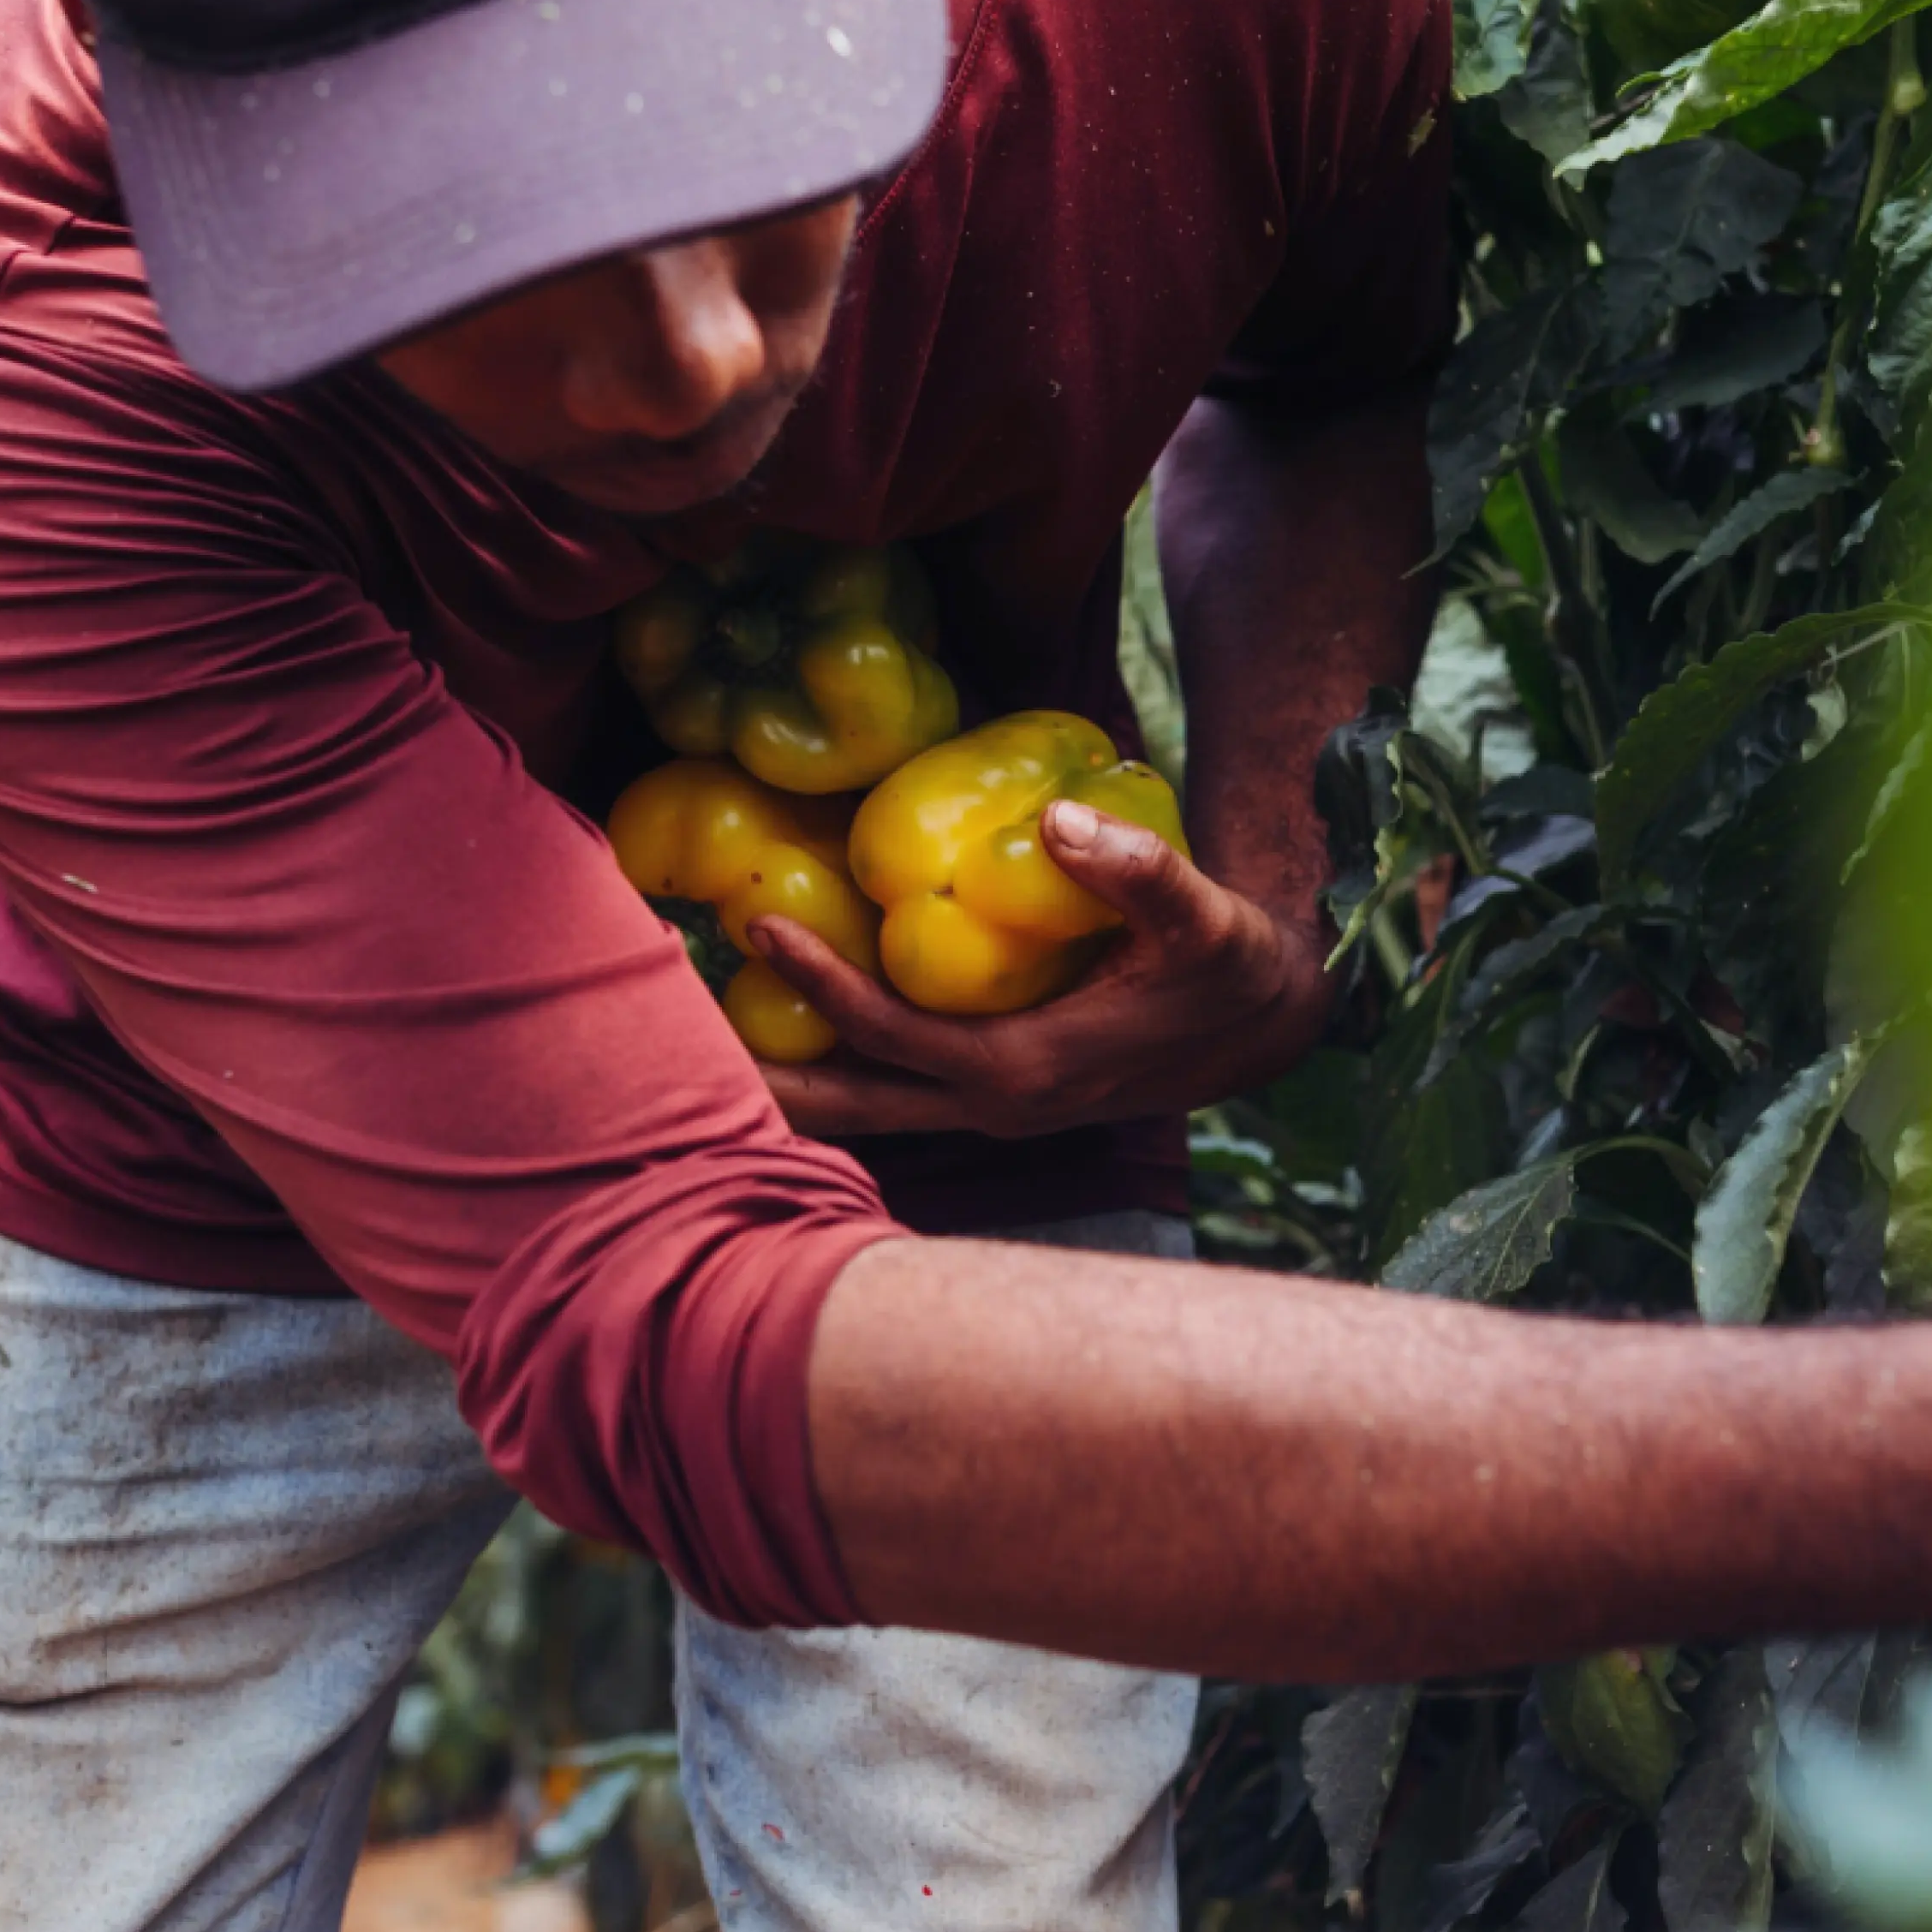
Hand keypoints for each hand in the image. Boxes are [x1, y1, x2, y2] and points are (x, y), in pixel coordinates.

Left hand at [749, 800, 1332, 1136]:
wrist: (1265, 1022)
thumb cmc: (1230, 968)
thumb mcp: (1203, 917)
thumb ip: (1137, 871)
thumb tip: (1058, 820)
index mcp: (1027, 1071)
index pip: (894, 1036)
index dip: (823, 987)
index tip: (759, 927)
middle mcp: (996, 1107)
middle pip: (849, 1105)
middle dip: (759, 1078)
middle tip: (666, 1025)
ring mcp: (992, 1110)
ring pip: (863, 1109)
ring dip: (785, 1079)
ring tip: (695, 1032)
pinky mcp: (995, 1096)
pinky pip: (891, 1089)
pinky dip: (832, 1065)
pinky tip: (780, 1027)